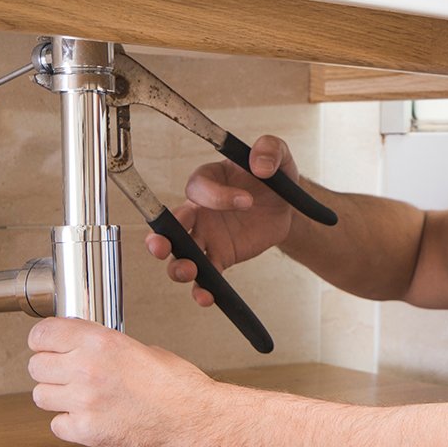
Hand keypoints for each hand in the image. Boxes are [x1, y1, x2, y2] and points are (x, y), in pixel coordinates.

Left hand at [28, 317, 218, 446]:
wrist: (196, 420)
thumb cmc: (179, 387)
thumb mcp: (143, 349)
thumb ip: (107, 347)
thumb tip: (87, 348)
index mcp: (101, 342)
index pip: (42, 333)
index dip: (43, 340)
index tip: (47, 345)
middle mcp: (87, 369)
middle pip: (36, 365)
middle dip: (49, 370)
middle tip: (65, 375)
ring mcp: (84, 402)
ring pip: (40, 395)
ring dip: (56, 397)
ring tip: (79, 398)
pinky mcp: (86, 431)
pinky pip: (57, 425)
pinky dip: (69, 424)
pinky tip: (88, 419)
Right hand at [148, 134, 304, 307]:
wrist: (286, 207)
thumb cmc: (273, 177)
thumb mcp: (278, 156)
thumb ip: (270, 149)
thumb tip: (261, 164)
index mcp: (206, 181)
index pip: (199, 189)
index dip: (218, 197)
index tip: (247, 200)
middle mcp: (198, 211)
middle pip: (170, 226)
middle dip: (161, 237)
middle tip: (161, 245)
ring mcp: (206, 237)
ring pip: (181, 255)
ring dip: (178, 266)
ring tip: (189, 271)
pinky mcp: (220, 258)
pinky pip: (206, 276)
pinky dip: (203, 289)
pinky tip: (207, 297)